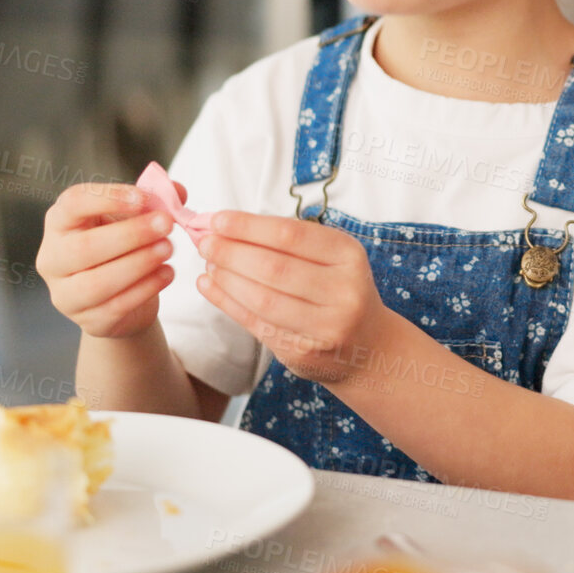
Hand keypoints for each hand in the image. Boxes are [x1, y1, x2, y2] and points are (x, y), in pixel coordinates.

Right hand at [37, 182, 179, 338]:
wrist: (123, 295)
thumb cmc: (121, 246)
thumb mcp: (132, 217)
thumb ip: (153, 200)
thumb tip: (176, 190)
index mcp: (59, 222)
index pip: (73, 204)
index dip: (108, 198)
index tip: (143, 198)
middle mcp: (53, 258)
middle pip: (84, 247)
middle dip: (130, 234)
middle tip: (166, 224)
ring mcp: (65, 293)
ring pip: (97, 282)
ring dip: (138, 263)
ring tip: (168, 249)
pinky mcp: (88, 320)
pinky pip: (116, 306)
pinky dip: (146, 288)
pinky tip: (167, 273)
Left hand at [196, 211, 386, 384]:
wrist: (369, 346)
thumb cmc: (340, 290)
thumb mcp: (331, 258)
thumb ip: (286, 242)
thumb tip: (225, 225)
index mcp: (348, 255)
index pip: (290, 235)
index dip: (248, 226)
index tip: (216, 219)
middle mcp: (343, 291)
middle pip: (273, 267)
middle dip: (231, 252)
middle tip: (204, 242)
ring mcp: (325, 326)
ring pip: (262, 299)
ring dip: (226, 278)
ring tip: (208, 263)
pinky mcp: (303, 353)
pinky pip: (256, 324)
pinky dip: (226, 303)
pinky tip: (209, 286)